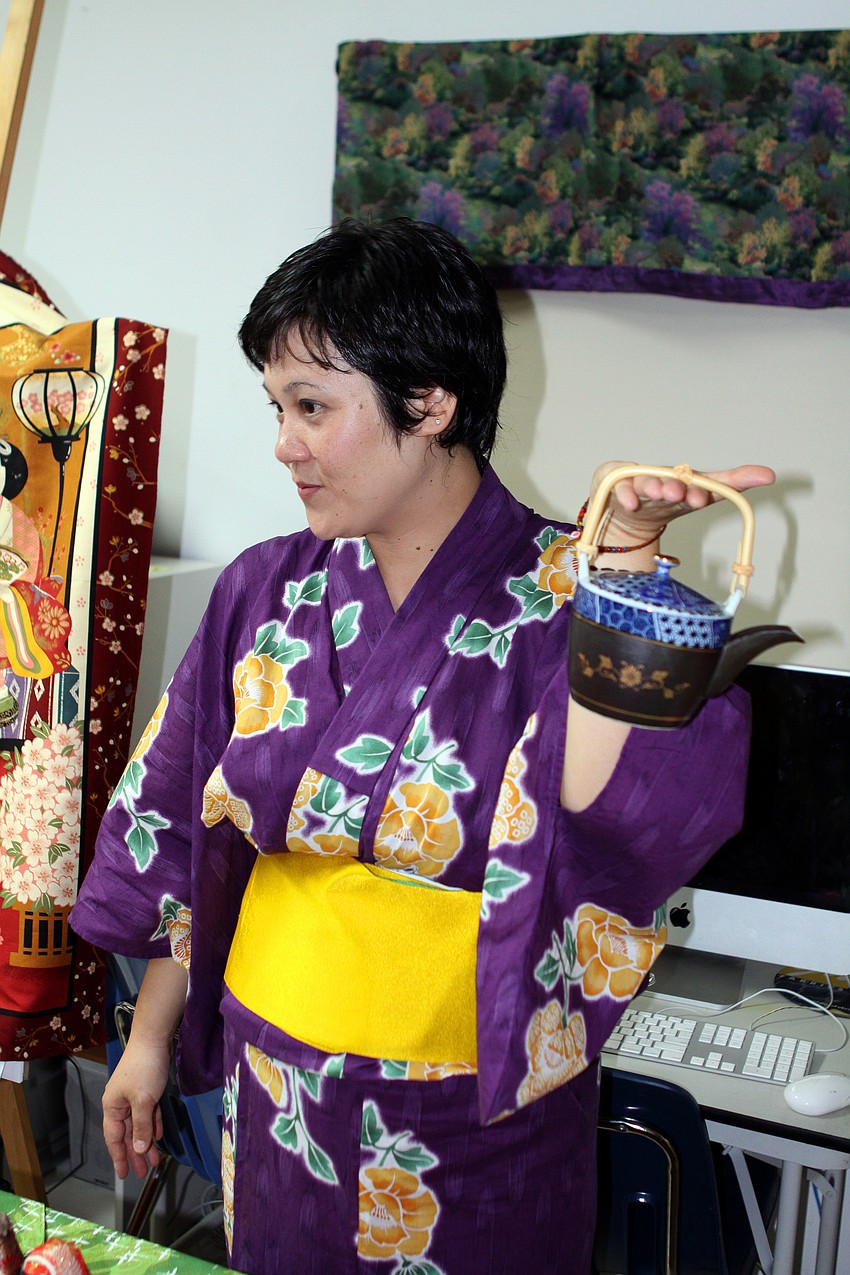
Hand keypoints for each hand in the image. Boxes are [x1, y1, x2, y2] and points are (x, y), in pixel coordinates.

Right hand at [102, 1034, 171, 1178]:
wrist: (153, 1038)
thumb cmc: (144, 1067)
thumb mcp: (143, 1100)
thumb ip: (141, 1126)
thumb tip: (139, 1149)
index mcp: (112, 1106)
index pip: (114, 1138)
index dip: (119, 1156)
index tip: (124, 1173)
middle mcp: (120, 1103)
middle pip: (127, 1134)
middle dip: (135, 1153)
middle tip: (142, 1172)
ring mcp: (133, 1096)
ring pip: (139, 1125)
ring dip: (147, 1142)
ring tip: (154, 1160)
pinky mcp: (146, 1089)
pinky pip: (148, 1113)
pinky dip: (153, 1124)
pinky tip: (158, 1137)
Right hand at [589, 461, 775, 543]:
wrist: (630, 511)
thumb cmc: (669, 499)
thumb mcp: (701, 494)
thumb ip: (733, 484)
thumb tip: (772, 474)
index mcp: (682, 481)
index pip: (694, 483)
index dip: (698, 489)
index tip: (701, 499)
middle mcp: (660, 478)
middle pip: (668, 481)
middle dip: (673, 487)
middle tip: (677, 492)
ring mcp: (636, 481)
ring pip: (644, 482)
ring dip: (651, 487)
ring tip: (656, 492)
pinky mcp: (615, 483)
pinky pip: (618, 489)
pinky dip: (625, 495)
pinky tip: (631, 503)